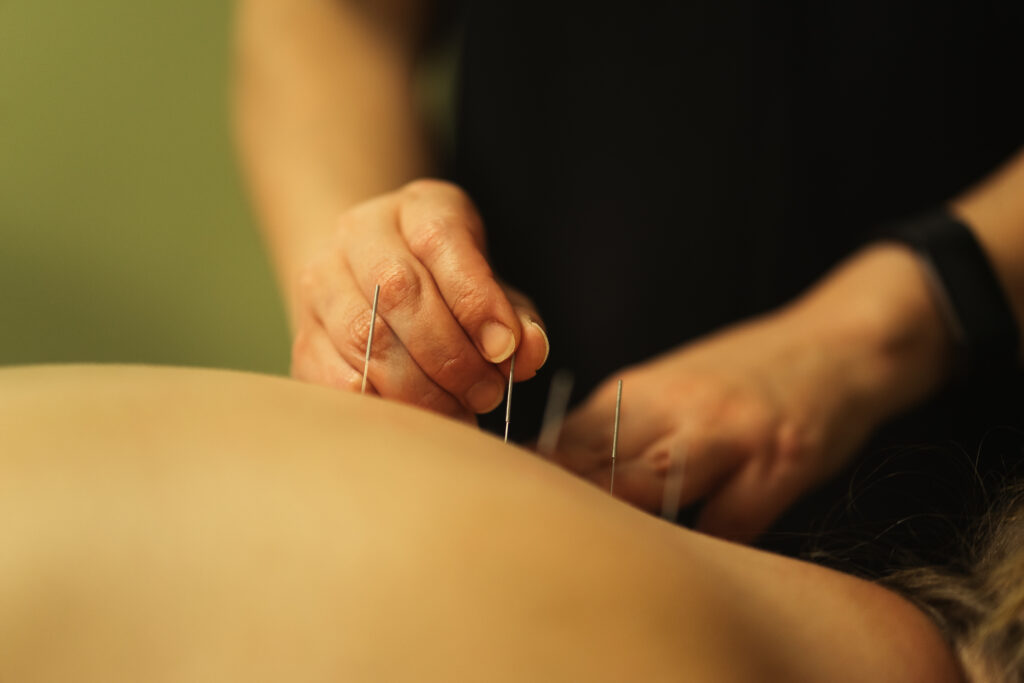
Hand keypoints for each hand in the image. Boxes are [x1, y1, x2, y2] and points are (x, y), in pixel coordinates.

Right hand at [290, 179, 548, 420]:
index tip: (505, 349)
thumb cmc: (447, 287)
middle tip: (485, 393)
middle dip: (450, 353)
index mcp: (417, 207)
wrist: (370, 281)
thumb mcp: (489, 285)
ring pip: (361, 335)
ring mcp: (321, 281)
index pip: (441, 240)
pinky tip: (414, 416)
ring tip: (458, 411)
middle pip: (397, 289)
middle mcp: (359, 232)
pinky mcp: (303, 334)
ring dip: (418, 386)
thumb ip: (514, 316)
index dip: (475, 298)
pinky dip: (377, 402)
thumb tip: (529, 351)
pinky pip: (331, 374)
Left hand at [551, 313, 879, 540]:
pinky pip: (729, 526)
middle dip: (570, 508)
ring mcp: (730, 435)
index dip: (539, 480)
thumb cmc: (744, 372)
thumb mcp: (672, 383)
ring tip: (611, 559)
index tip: (515, 510)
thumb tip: (555, 467)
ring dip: (630, 529)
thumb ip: (620, 424)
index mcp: (642, 389)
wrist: (838, 344)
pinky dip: (708, 550)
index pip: (569, 440)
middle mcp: (679, 408)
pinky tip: (696, 565)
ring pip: (655, 489)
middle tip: (547, 543)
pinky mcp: (779, 465)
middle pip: (602, 466)